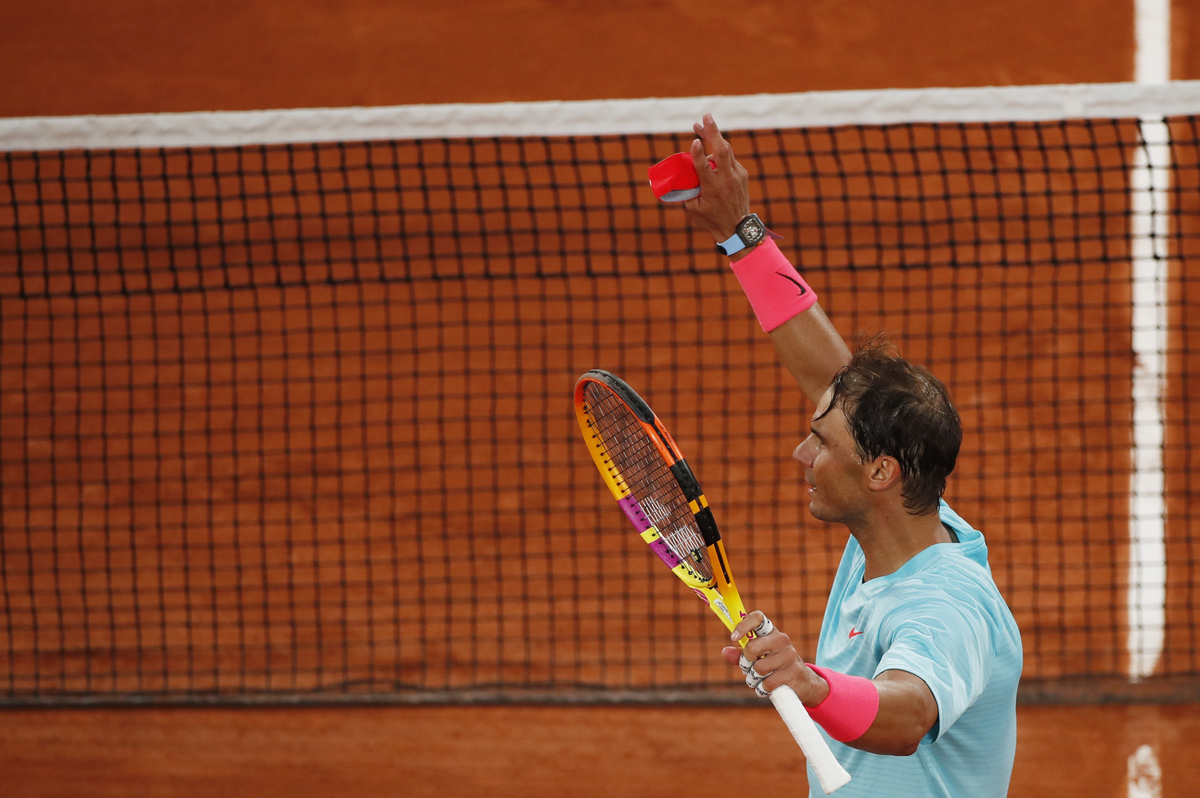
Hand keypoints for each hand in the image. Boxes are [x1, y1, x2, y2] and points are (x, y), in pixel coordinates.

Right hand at [682, 113, 752, 244]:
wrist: (737, 227)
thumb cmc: (710, 218)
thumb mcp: (693, 208)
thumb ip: (687, 188)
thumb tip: (681, 171)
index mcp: (713, 188)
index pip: (705, 167)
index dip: (698, 153)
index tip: (693, 141)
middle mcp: (727, 179)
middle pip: (722, 149)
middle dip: (713, 131)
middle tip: (705, 116)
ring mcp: (737, 175)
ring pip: (727, 150)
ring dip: (715, 136)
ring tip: (703, 124)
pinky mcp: (741, 173)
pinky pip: (729, 158)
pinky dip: (719, 152)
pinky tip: (711, 151)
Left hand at [722, 610, 829, 705]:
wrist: (804, 683)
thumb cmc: (775, 668)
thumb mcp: (758, 659)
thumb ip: (740, 655)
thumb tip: (725, 651)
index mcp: (771, 633)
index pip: (758, 618)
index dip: (743, 625)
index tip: (733, 638)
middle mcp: (782, 640)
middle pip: (752, 647)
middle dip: (745, 663)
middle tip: (748, 669)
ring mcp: (789, 655)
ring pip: (759, 668)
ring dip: (754, 678)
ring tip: (760, 680)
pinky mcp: (794, 672)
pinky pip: (768, 683)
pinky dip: (763, 689)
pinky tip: (768, 688)